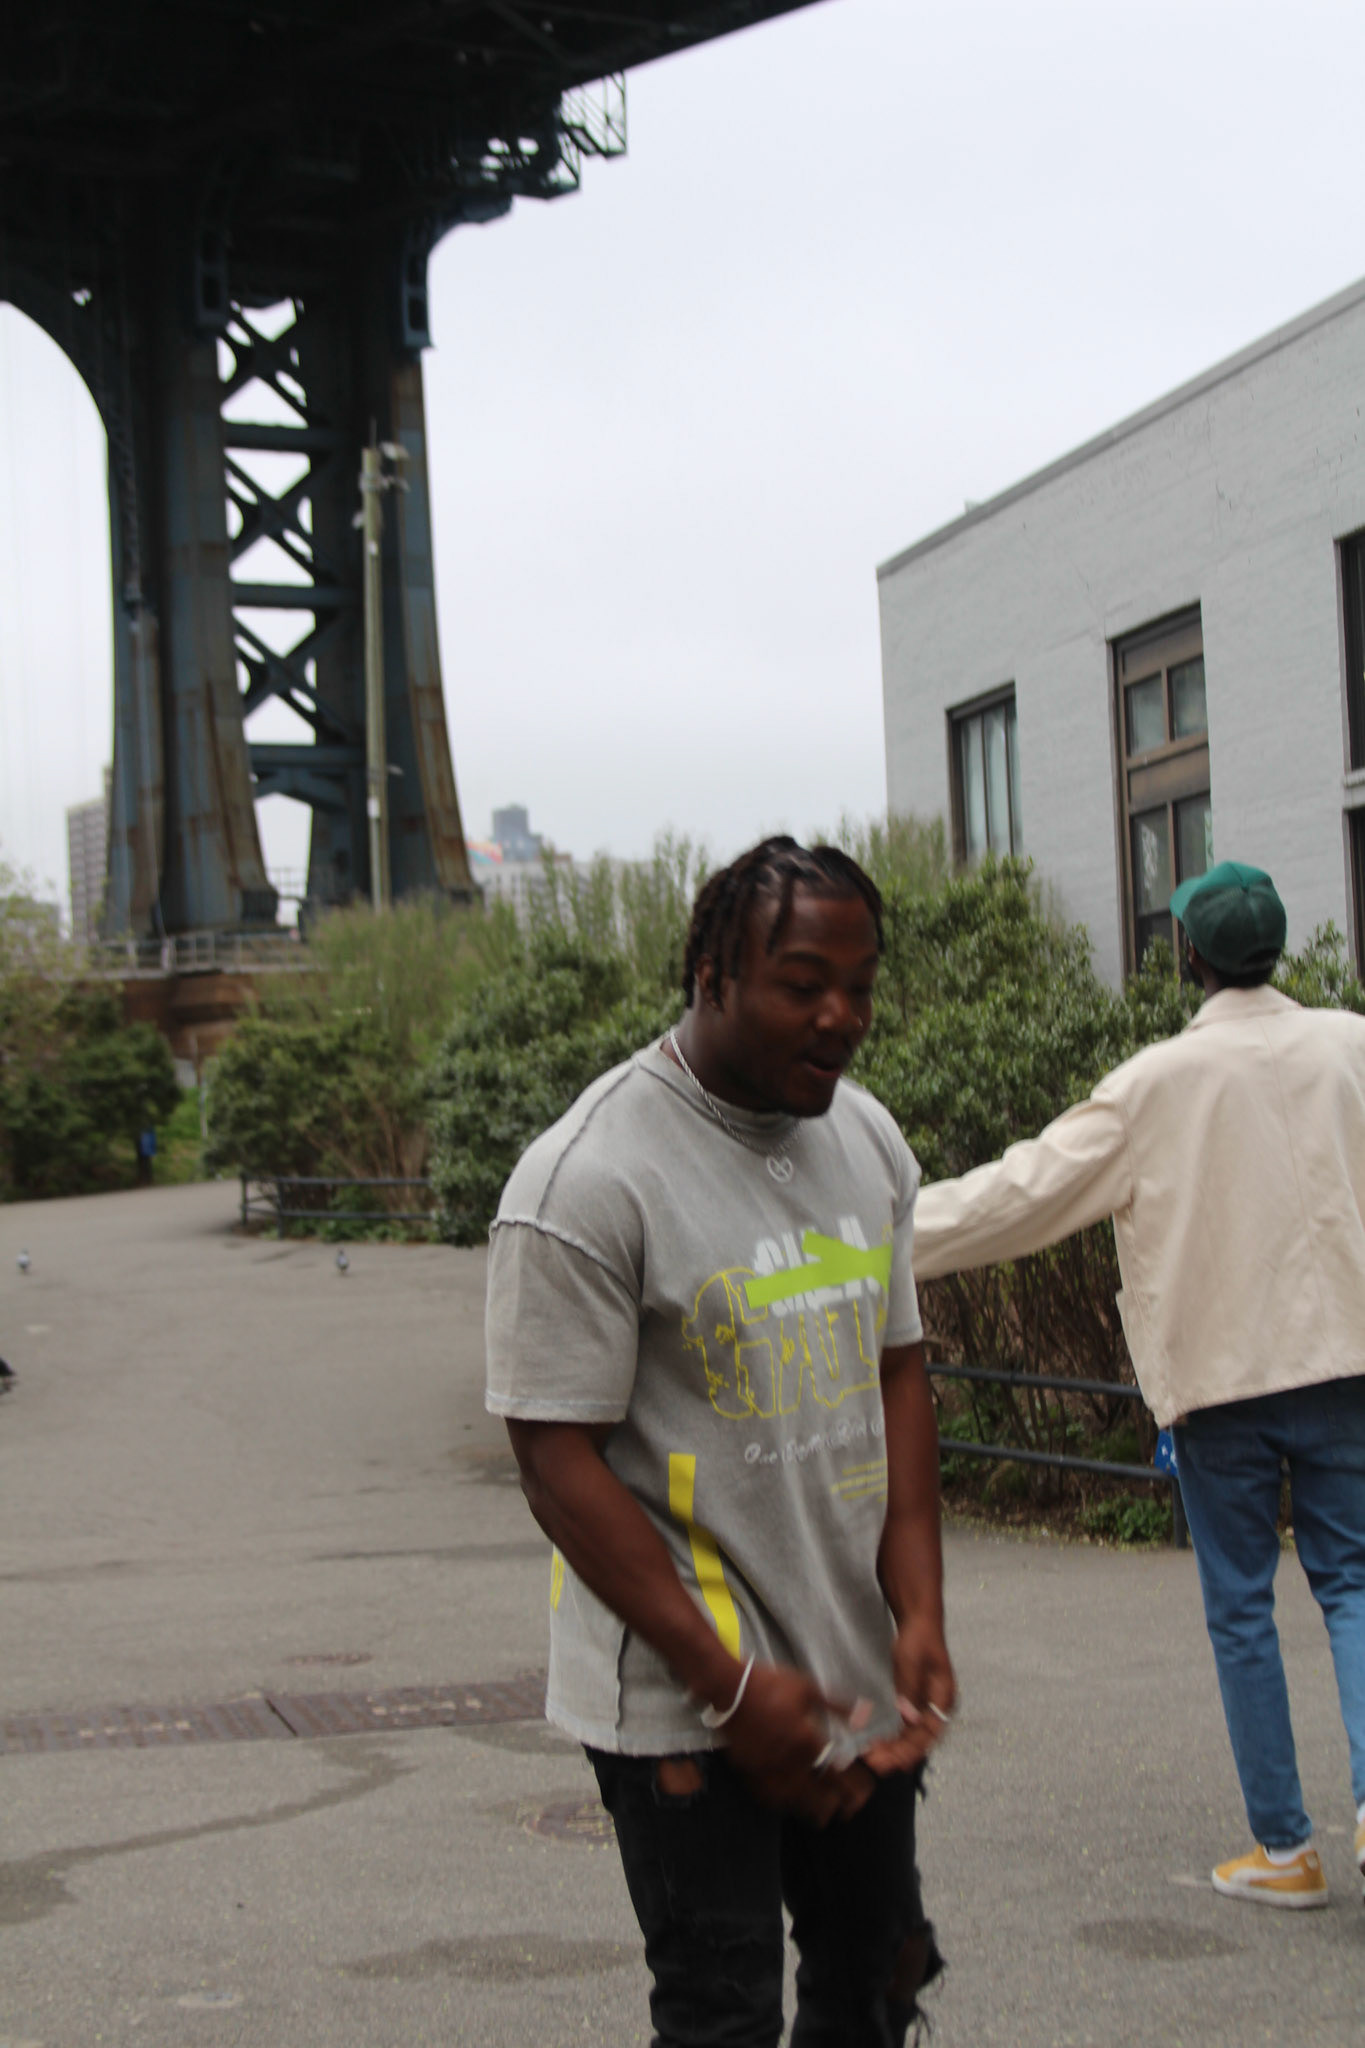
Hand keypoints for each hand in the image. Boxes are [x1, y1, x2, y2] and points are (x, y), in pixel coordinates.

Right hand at [722, 1661, 869, 1821]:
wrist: (729, 1689)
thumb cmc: (770, 1685)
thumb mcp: (807, 1689)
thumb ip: (836, 1705)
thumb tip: (863, 1715)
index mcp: (806, 1741)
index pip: (834, 1773)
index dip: (850, 1787)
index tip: (862, 1794)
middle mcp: (789, 1761)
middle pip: (816, 1794)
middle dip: (834, 1805)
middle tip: (846, 1813)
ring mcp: (767, 1769)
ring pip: (792, 1799)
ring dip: (810, 1809)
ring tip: (821, 1818)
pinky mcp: (749, 1770)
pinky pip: (768, 1795)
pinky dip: (781, 1804)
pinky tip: (787, 1806)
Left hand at [863, 1615, 956, 1776]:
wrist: (919, 1624)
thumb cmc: (918, 1640)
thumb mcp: (912, 1663)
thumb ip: (911, 1690)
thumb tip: (910, 1720)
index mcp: (944, 1699)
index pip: (930, 1734)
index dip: (912, 1750)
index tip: (893, 1762)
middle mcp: (939, 1708)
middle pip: (922, 1740)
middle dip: (900, 1754)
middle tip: (876, 1765)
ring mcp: (929, 1708)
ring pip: (914, 1737)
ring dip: (896, 1750)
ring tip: (874, 1760)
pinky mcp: (917, 1704)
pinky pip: (908, 1729)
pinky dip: (895, 1739)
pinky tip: (881, 1746)